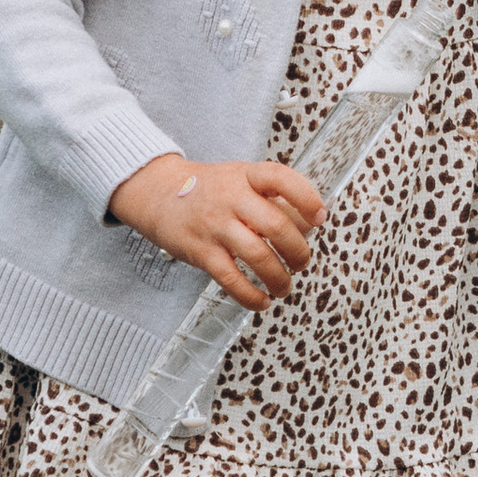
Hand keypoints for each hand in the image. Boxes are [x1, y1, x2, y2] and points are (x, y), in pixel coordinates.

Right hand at [108, 153, 325, 306]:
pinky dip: (251, 296)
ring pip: (259, 256)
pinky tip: (262, 301)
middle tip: (301, 262)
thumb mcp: (240, 179)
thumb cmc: (209, 190)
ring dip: (280, 278)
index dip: (306, 198)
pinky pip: (231, 279)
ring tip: (284, 286)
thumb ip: (272, 198)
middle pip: (277, 225)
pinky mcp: (201, 252)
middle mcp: (231, 198)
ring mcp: (215, 225)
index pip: (282, 179)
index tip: (320, 218)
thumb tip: (309, 226)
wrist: (158, 194)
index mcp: (246, 175)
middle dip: (299, 251)